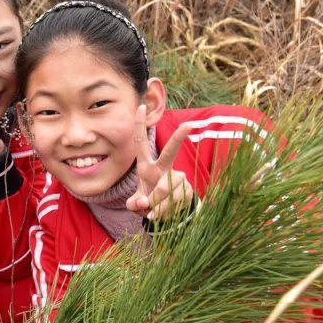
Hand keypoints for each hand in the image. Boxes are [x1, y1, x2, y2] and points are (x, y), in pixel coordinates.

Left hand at [126, 105, 193, 219]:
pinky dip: (165, 211)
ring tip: (153, 213)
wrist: (167, 215)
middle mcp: (163, 168)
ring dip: (158, 204)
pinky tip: (163, 214)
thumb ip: (135, 203)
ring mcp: (177, 178)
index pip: (140, 143)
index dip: (138, 125)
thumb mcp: (136, 203)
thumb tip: (143, 203)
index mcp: (146, 166)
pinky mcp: (188, 190)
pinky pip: (175, 201)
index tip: (140, 107)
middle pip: (170, 153)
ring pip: (166, 188)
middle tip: (188, 125)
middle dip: (178, 139)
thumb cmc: (148, 202)